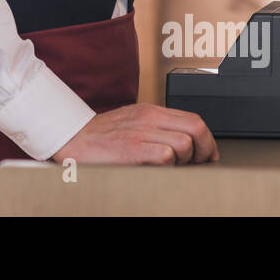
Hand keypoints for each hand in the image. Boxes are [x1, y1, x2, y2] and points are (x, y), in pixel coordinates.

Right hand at [51, 102, 218, 164]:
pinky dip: (168, 165)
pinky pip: (166, 156)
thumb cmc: (102, 136)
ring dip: (184, 160)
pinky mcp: (134, 149)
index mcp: (151, 111)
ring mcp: (142, 132)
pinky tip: (156, 168)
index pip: (194, 119)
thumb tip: (185, 146)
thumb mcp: (133, 123)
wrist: (72, 138)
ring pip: (185, 143)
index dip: (207, 140)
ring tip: (172, 167)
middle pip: (196, 128)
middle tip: (198, 163)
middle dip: (204, 149)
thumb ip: (158, 128)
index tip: (207, 155)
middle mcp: (149, 118)